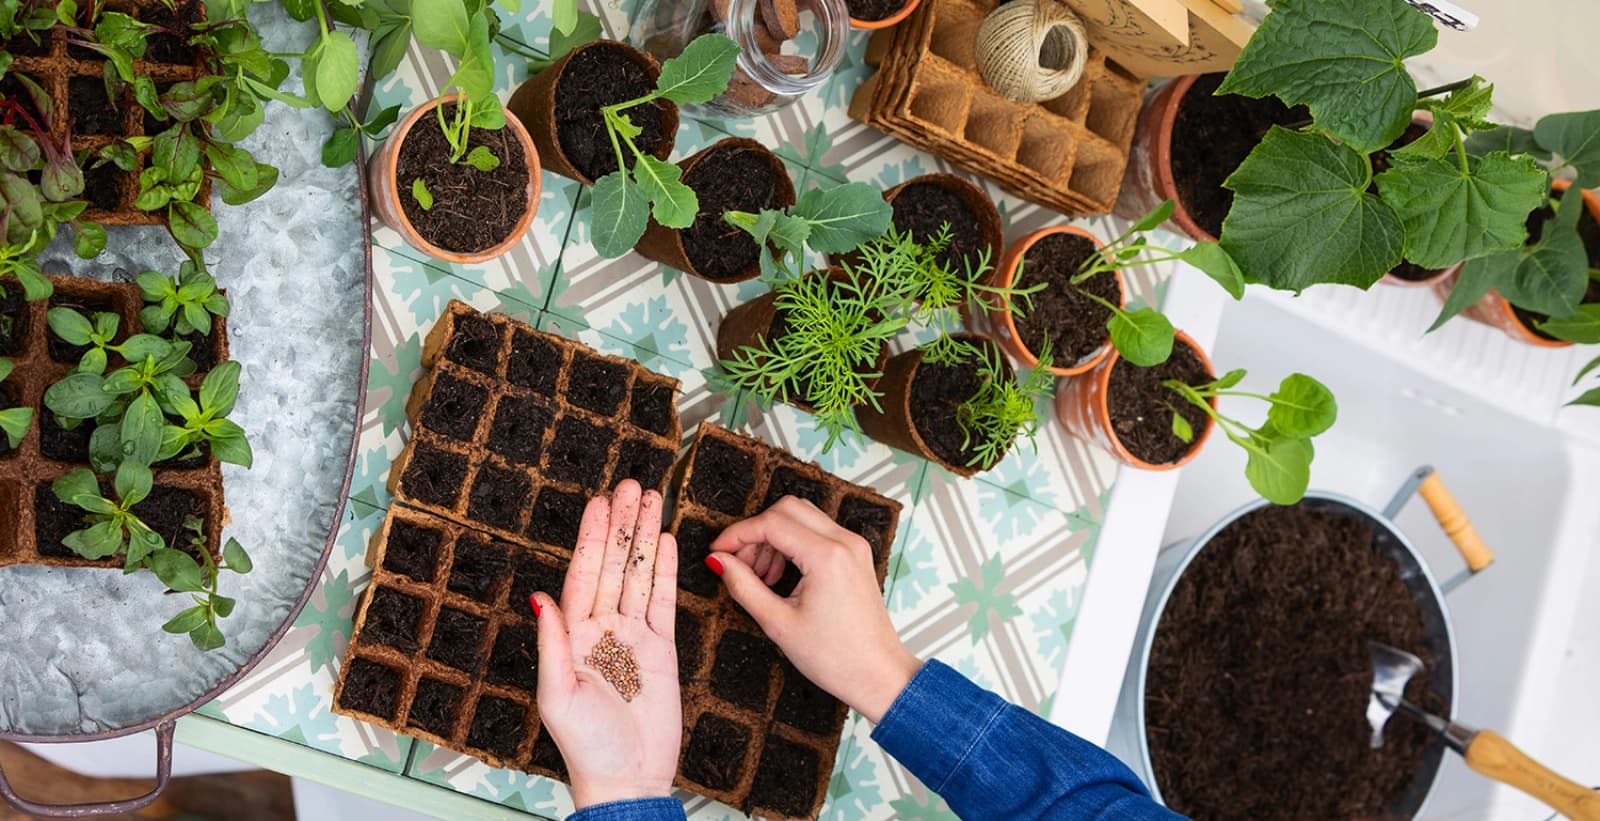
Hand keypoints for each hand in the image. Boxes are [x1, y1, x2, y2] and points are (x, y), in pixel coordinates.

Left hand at [530, 480, 681, 808]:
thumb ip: (552, 643)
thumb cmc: (587, 747)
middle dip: (622, 525)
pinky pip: (664, 602)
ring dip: (645, 538)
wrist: (629, 779)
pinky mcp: (662, 649)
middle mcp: (603, 629)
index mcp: (574, 636)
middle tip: (630, 485)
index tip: (600, 504)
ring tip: (652, 500)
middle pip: (615, 565)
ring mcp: (633, 637)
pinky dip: (666, 572)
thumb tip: (540, 597)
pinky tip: (666, 543)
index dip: (592, 538)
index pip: (584, 575)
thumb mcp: (558, 695)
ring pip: (641, 575)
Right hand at [709, 497, 920, 722]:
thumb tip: (719, 561)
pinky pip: (817, 533)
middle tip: (738, 563)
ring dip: (773, 537)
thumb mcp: (778, 623)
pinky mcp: (855, 555)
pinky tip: (780, 576)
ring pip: (802, 517)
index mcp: (827, 557)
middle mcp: (844, 542)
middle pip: (787, 509)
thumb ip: (744, 585)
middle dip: (756, 531)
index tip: (717, 551)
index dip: (737, 534)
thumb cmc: (836, 657)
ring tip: (760, 577)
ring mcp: (853, 546)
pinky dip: (793, 544)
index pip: (771, 523)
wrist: (878, 675)